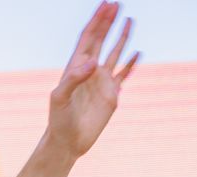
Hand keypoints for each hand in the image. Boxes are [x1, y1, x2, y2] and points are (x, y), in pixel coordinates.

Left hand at [47, 2, 138, 158]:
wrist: (68, 141)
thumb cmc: (59, 120)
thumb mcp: (60, 99)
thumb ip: (74, 79)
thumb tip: (92, 63)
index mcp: (75, 67)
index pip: (87, 38)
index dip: (96, 20)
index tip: (106, 5)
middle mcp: (89, 70)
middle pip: (100, 39)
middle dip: (107, 21)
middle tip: (117, 3)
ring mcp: (101, 81)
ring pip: (114, 52)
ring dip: (120, 36)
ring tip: (128, 19)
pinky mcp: (112, 94)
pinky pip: (123, 74)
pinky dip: (131, 63)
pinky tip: (137, 52)